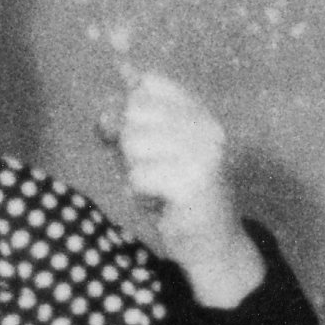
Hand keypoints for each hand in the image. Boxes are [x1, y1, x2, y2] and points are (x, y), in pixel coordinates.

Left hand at [104, 66, 262, 304]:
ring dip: (134, 169)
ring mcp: (203, 154)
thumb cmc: (175, 194)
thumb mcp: (151, 149)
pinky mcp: (193, 182)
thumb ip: (132, 120)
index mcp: (201, 115)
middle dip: (129, 142)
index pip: (150, 82)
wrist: (210, 242)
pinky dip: (140, 194)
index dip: (130, 107)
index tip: (138, 133)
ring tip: (157, 186)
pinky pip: (138, 176)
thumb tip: (114, 86)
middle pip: (134, 110)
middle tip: (151, 168)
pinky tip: (160, 203)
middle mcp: (207, 128)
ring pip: (133, 142)